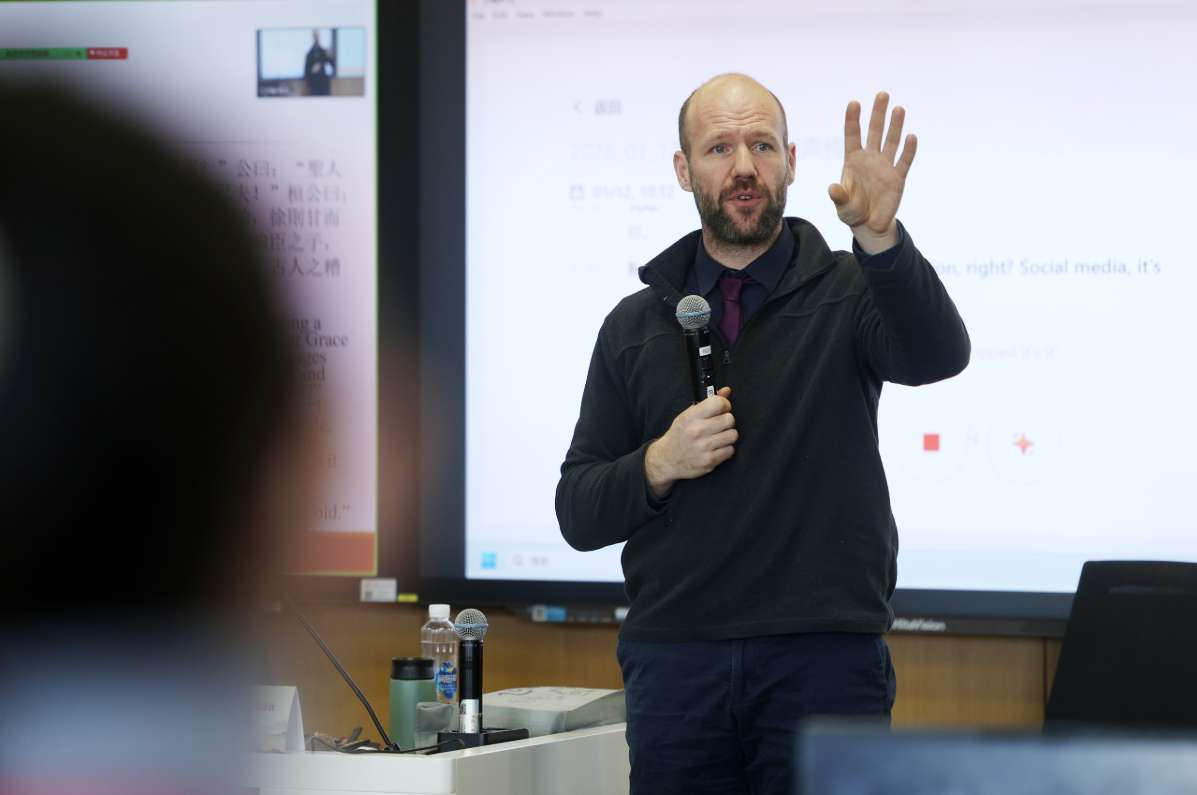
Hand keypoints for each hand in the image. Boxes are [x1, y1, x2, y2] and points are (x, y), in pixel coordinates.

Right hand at [645, 387, 735, 498]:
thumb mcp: (688, 415)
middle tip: (719, 424)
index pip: (718, 403)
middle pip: (729, 419)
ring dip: (728, 435)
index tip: (722, 409)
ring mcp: (704, 447)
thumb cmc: (679, 435)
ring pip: (733, 435)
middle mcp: (697, 431)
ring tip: (718, 437)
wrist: (667, 460)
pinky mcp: (709, 461)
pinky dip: (726, 449)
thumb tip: (726, 391)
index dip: (724, 404)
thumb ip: (708, 403)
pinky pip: (730, 450)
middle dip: (726, 421)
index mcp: (690, 417)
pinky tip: (716, 448)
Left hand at [828, 91, 916, 253]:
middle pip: (874, 132)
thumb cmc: (851, 211)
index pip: (852, 136)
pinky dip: (908, 150)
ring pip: (891, 141)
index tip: (854, 103)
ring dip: (895, 126)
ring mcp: (885, 166)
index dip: (853, 120)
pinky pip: (904, 161)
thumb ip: (838, 197)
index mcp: (853, 161)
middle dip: (878, 114)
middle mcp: (870, 159)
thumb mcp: (842, 206)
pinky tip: (911, 137)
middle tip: (882, 94)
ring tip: (898, 109)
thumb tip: (832, 188)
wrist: (869, 224)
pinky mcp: (898, 177)